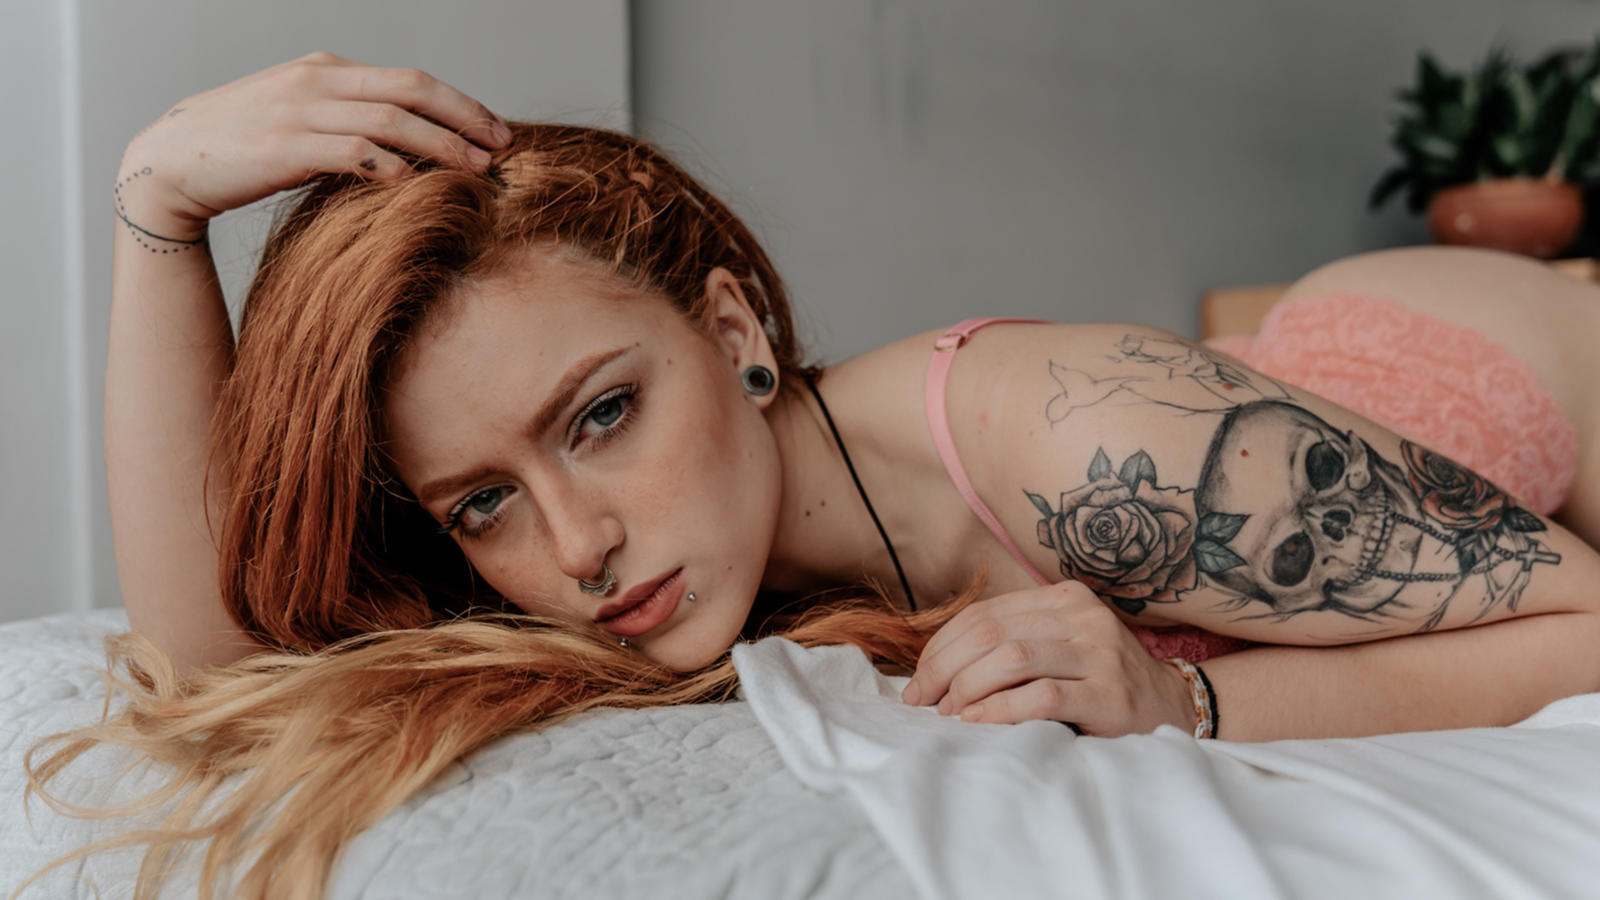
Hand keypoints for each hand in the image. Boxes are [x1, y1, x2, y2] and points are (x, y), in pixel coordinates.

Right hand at [117, 51, 509, 240]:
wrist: (169, 161)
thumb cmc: (241, 148)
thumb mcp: (301, 119)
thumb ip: (349, 122)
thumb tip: (408, 150)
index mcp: (326, 69)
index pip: (410, 78)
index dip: (461, 103)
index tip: (496, 130)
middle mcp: (317, 81)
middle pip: (412, 90)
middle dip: (466, 118)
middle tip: (503, 147)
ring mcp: (301, 111)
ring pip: (392, 121)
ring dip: (442, 146)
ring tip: (477, 171)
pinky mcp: (286, 148)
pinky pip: (354, 153)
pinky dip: (393, 168)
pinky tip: (419, 187)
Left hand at [901, 581, 1195, 736]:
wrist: (1171, 708)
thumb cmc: (1098, 680)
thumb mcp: (1058, 645)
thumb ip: (1010, 642)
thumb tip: (933, 667)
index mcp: (1063, 597)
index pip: (984, 613)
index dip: (941, 645)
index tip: (917, 680)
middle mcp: (1083, 616)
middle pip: (991, 632)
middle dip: (945, 667)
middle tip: (922, 700)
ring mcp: (1100, 653)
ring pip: (1012, 658)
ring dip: (968, 687)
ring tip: (948, 712)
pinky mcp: (1110, 694)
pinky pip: (1042, 696)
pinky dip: (1001, 709)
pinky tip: (978, 722)